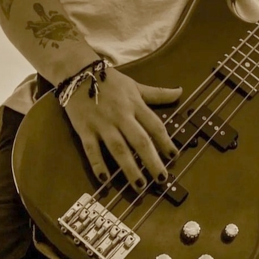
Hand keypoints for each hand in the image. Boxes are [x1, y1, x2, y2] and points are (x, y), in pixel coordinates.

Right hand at [64, 67, 180, 191]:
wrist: (78, 73)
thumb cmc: (110, 81)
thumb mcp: (135, 85)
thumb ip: (157, 93)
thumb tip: (180, 92)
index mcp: (135, 104)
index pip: (154, 125)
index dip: (166, 141)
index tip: (175, 156)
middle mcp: (121, 116)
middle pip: (139, 140)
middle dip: (152, 160)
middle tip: (162, 179)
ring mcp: (102, 124)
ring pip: (118, 148)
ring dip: (130, 168)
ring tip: (140, 185)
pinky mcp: (84, 130)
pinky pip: (92, 150)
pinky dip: (98, 164)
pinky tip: (105, 180)